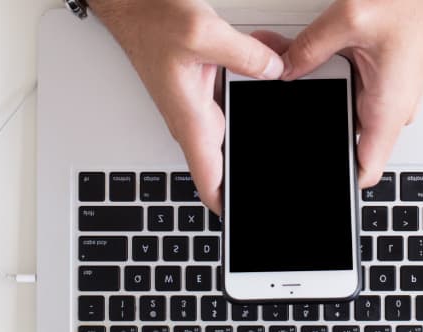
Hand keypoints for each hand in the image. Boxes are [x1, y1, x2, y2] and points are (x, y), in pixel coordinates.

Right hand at [90, 0, 283, 212]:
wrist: (131, 3)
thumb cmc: (149, 19)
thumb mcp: (204, 32)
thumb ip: (246, 56)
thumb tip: (277, 71)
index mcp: (191, 119)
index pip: (210, 181)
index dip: (229, 206)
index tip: (249, 219)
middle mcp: (194, 116)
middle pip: (234, 153)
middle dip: (261, 154)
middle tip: (291, 153)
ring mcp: (201, 101)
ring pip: (244, 116)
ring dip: (266, 103)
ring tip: (287, 77)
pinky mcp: (206, 83)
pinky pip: (241, 89)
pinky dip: (260, 74)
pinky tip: (274, 55)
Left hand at [280, 0, 422, 186]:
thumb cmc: (416, 2)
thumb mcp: (349, 20)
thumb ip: (309, 50)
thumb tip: (282, 70)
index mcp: (389, 107)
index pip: (364, 170)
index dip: (337, 177)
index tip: (311, 176)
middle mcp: (392, 106)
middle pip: (342, 130)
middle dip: (308, 113)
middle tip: (281, 90)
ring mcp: (390, 94)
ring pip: (342, 103)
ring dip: (317, 86)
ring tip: (289, 60)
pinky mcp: (386, 78)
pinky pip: (352, 84)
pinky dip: (329, 71)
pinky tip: (308, 53)